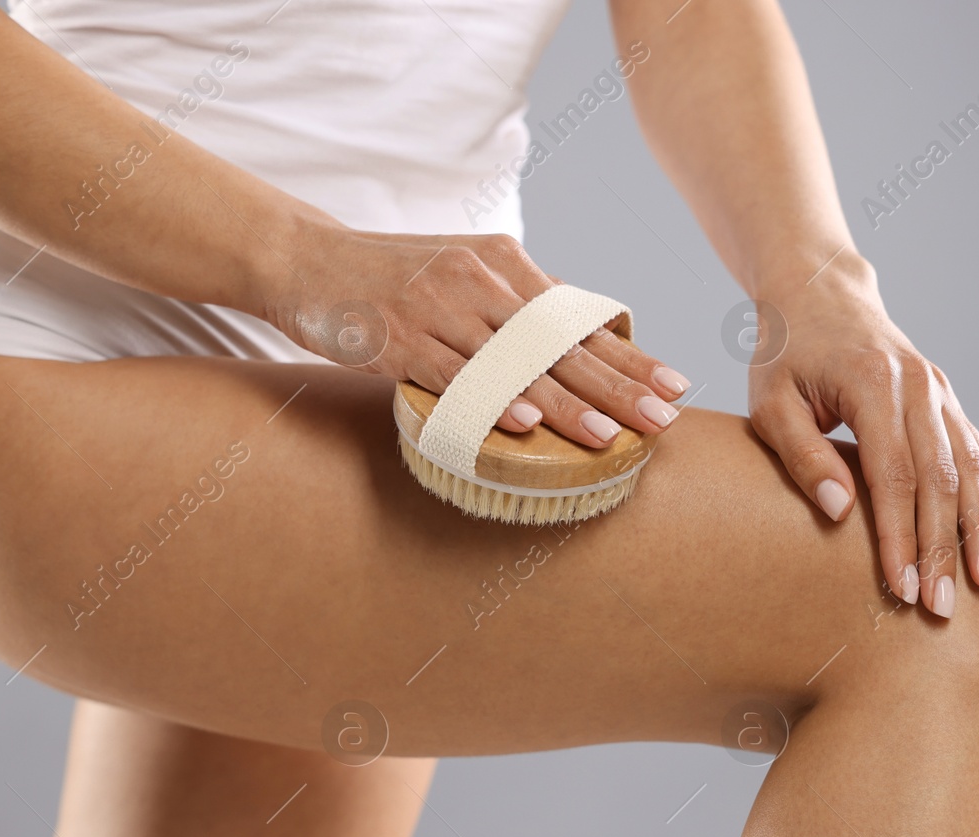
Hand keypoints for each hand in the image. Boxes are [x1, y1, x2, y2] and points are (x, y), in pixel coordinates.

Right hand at [265, 220, 691, 446]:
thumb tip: (576, 342)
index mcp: (504, 262)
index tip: (676, 386)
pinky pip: (452, 373)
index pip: (580, 318)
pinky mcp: (398, 336)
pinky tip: (524, 423)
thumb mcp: (462, 272)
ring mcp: (438, 308)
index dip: (630, 355)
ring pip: (515, 364)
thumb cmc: (390, 276)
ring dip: (566, 403)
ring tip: (609, 436)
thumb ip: (514, 306)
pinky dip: (489, 398)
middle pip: (560, 343)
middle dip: (618, 386)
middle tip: (664, 420)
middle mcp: (479, 279)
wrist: (303, 258)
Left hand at [747, 252, 978, 616]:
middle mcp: (918, 387)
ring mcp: (939, 392)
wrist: (819, 293)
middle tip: (942, 609)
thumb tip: (839, 512)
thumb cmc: (785, 355)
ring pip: (970, 468)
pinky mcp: (947, 399)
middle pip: (940, 480)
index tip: (903, 589)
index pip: (894, 476)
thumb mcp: (771, 402)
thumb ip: (803, 455)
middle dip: (943, 548)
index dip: (900, 537)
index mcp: (872, 385)